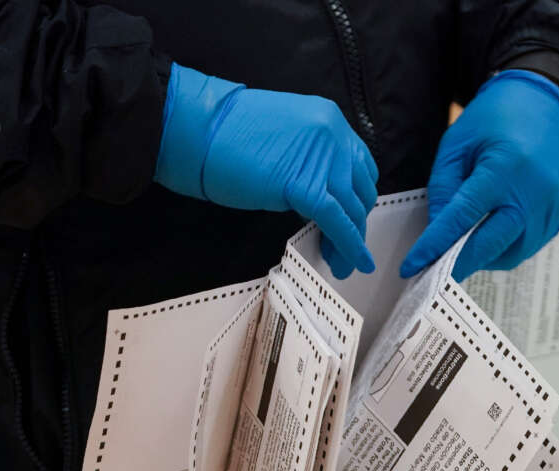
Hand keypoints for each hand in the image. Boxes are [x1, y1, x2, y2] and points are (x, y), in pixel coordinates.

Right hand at [154, 64, 376, 277]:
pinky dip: (348, 246)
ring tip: (342, 262)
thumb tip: (322, 199)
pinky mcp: (307, 186)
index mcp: (329, 119)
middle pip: (361, 189)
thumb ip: (310, 164)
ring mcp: (323, 159)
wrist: (197, 130)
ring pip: (352, 209)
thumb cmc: (227, 138)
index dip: (357, 197)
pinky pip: (338, 222)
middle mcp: (334, 135)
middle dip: (356, 223)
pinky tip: (350, 262)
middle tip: (347, 248)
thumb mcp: (284, 144)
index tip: (351, 219)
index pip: (360, 166)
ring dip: (351, 241)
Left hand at [399, 70, 558, 280]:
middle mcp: (533, 195)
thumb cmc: (499, 118)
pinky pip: (526, 247)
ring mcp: (550, 209)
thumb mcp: (458, 144)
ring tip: (463, 245)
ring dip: (482, 256)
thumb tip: (436, 233)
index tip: (413, 266)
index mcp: (505, 170)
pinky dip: (503, 248)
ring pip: (509, 254)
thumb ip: (444, 190)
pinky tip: (489, 233)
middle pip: (489, 246)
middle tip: (432, 272)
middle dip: (458, 264)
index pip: (462, 219)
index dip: (435, 246)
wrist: (549, 104)